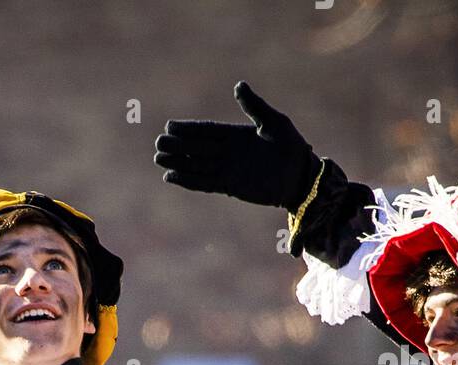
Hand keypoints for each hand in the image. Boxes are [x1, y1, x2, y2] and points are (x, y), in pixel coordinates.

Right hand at [154, 81, 317, 210]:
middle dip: (178, 146)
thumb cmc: (290, 146)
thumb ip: (254, 106)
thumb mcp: (273, 122)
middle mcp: (228, 152)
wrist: (299, 177)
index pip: (206, 131)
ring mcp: (227, 170)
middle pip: (196, 148)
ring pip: (196, 165)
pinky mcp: (229, 186)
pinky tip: (172, 177)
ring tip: (158, 159)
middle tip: (158, 143)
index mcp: (236, 134)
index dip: (188, 129)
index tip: (170, 126)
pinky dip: (188, 181)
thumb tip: (238, 85)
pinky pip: (203, 183)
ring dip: (178, 163)